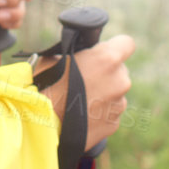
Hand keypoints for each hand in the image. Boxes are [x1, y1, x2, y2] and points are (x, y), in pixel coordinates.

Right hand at [32, 35, 134, 153]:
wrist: (41, 124)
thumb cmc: (45, 86)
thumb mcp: (56, 58)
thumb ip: (77, 54)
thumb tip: (80, 55)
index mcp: (108, 59)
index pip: (127, 43)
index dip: (116, 46)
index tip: (106, 51)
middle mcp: (120, 81)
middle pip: (120, 71)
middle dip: (107, 73)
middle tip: (86, 79)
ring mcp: (119, 104)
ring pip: (116, 94)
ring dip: (104, 95)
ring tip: (80, 101)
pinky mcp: (114, 124)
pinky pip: (110, 113)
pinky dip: (100, 113)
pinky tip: (82, 115)